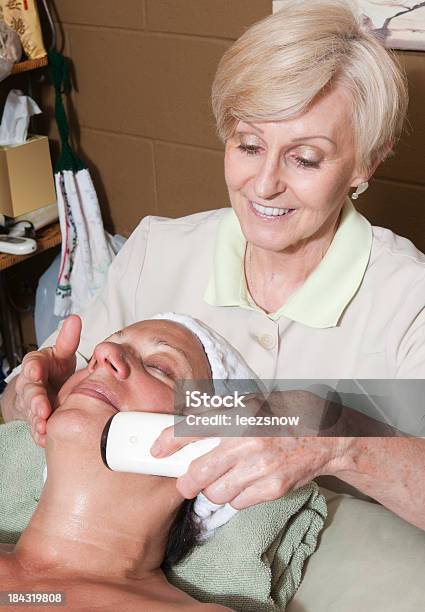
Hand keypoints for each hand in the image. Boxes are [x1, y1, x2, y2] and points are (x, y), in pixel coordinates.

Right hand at [14, 315, 81, 446]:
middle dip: (35, 400)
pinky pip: (36, 429)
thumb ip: (67, 340)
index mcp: (36, 366)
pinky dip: (40, 434)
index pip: (31, 365)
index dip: (33, 369)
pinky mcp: (37, 421)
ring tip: (44, 425)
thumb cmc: (53, 370)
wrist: (45, 390)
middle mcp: (30, 386)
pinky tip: (46, 438)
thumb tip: (75, 319)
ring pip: (31, 412)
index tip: (36, 372)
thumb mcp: (60, 354)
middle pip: (29, 392)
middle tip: (43, 407)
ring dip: (37, 419)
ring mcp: (32, 405)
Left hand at [151, 391, 345, 507]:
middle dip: (185, 481)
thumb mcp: (253, 403)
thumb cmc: (288, 416)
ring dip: (212, 490)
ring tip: (220, 480)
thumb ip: (223, 413)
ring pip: (216, 493)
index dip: (170, 440)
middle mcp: (248, 441)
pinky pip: (237, 503)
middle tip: (184, 481)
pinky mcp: (272, 488)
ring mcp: (261, 468)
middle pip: (199, 472)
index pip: (194, 428)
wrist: (327, 438)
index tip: (157, 450)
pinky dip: (234, 498)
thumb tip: (188, 421)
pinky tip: (241, 485)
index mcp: (241, 415)